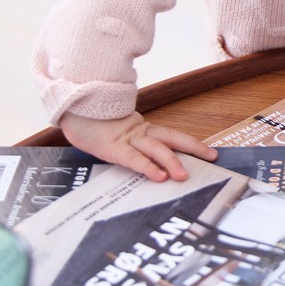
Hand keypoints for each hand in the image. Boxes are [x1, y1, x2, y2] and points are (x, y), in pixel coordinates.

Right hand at [60, 110, 217, 182]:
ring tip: (184, 176)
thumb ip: (134, 145)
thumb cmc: (93, 125)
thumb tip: (152, 163)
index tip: (210, 153)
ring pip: (156, 149)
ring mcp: (127, 139)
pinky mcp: (113, 148)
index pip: (172, 137)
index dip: (191, 143)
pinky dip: (148, 167)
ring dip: (172, 162)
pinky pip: (134, 159)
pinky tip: (160, 176)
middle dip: (194, 148)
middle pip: (172, 138)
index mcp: (143, 130)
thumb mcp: (118, 135)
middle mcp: (140, 132)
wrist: (72, 109)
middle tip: (212, 157)